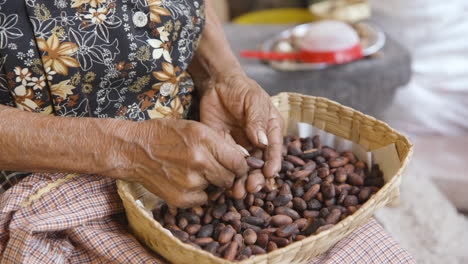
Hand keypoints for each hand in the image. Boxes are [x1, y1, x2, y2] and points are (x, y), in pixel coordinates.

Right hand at [112, 118, 248, 207]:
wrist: (133, 150)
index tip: (236, 165)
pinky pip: (202, 199)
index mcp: (204, 140)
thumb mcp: (195, 128)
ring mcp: (190, 182)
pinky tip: (185, 180)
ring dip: (211, 182)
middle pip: (230, 178)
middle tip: (215, 168)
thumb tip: (243, 158)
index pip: (238, 162)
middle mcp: (199, 161)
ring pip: (217, 189)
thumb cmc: (165, 135)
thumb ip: (219, 142)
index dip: (240, 165)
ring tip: (195, 171)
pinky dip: (198, 192)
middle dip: (227, 174)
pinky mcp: (181, 198)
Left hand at [198, 72, 283, 182]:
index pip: (274, 149)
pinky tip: (224, 183)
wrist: (217, 84)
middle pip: (259, 164)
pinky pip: (226, 162)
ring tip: (238, 192)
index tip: (269, 174)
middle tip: (251, 188)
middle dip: (256, 178)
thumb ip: (257, 120)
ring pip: (243, 168)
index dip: (272, 163)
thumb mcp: (254, 100)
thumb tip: (262, 141)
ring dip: (242, 181)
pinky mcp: (224, 147)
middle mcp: (258, 142)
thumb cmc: (242, 89)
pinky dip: (226, 173)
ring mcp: (241, 146)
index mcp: (270, 130)